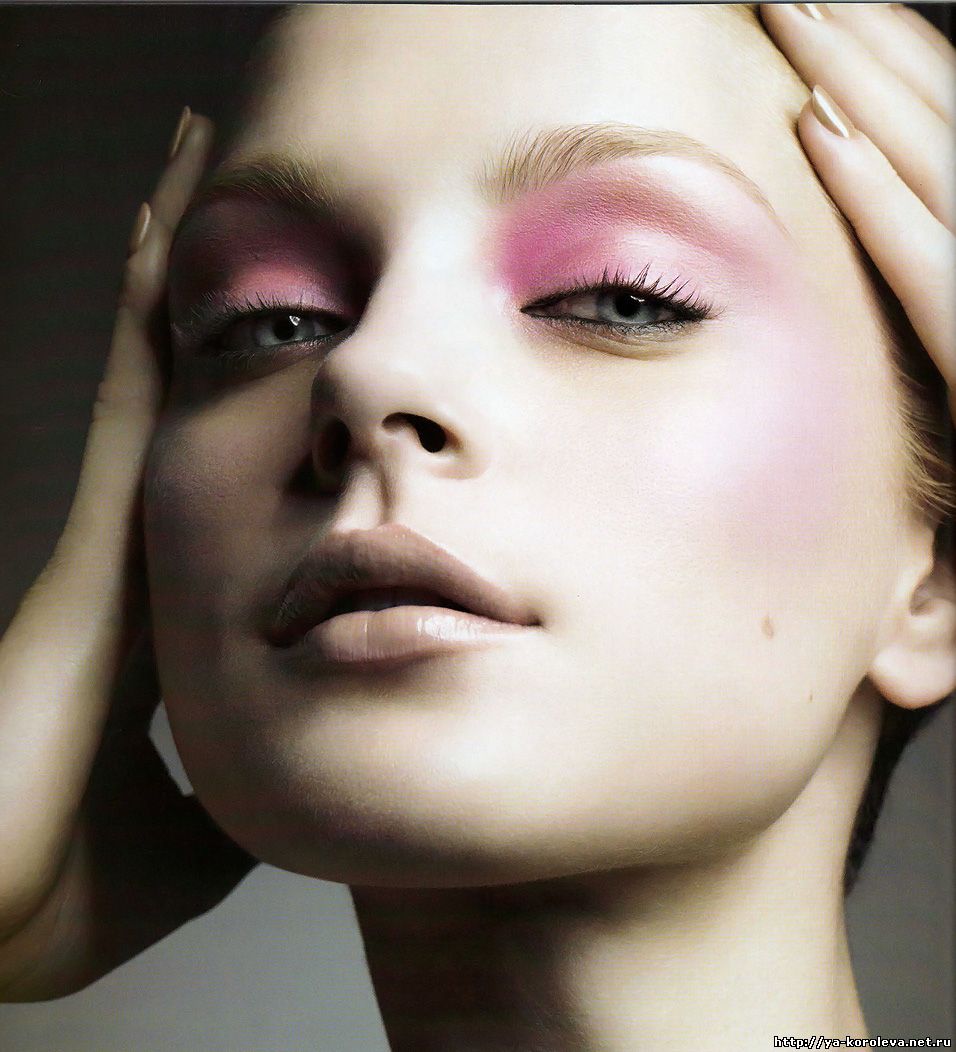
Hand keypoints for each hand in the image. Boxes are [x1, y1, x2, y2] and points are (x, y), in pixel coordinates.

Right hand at [0, 110, 256, 1000]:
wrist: (3, 912)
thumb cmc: (91, 874)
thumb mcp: (217, 814)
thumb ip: (259, 764)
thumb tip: (304, 743)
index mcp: (178, 601)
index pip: (217, 474)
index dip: (242, 400)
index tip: (285, 338)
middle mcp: (141, 539)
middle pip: (179, 390)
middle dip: (204, 297)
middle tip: (233, 194)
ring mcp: (113, 521)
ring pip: (149, 361)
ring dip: (174, 267)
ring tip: (200, 156)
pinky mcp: (93, 525)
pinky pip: (126, 383)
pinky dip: (144, 303)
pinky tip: (166, 214)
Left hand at [758, 2, 955, 422]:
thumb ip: (928, 265)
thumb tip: (855, 186)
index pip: (954, 130)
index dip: (893, 67)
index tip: (831, 17)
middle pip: (943, 122)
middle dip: (867, 49)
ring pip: (936, 164)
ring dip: (860, 85)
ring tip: (796, 20)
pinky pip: (929, 263)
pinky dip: (876, 197)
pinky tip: (820, 137)